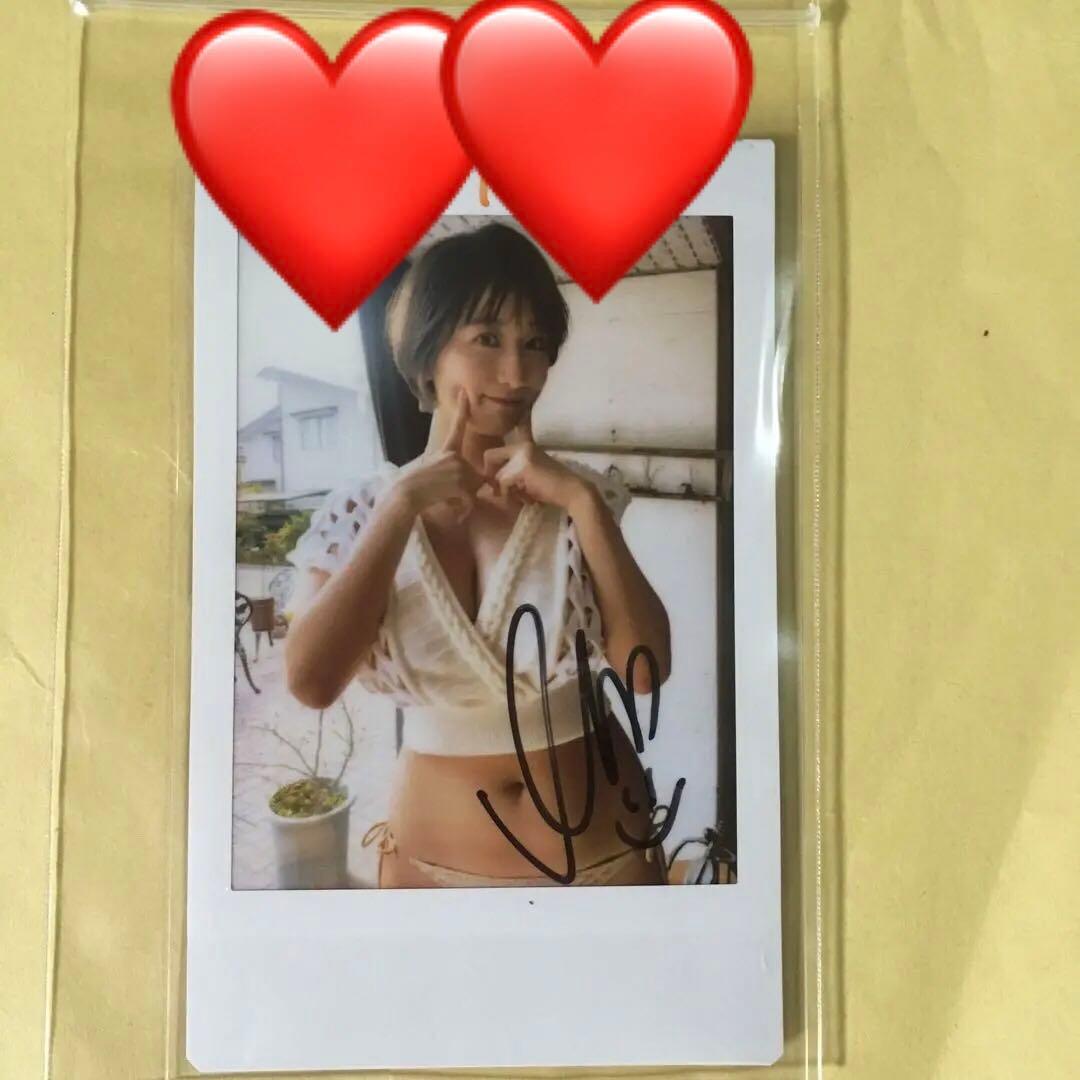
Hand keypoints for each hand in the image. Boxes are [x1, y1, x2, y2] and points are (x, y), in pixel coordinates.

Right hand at [387, 391, 482, 520]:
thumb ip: (442, 466)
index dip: (463, 409)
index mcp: (444, 450)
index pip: (457, 427)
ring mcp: (459, 468)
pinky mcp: (461, 483)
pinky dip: (464, 509)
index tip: (467, 393)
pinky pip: (471, 500)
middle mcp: (454, 456)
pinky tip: (453, 512)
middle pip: (474, 474)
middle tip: (449, 496)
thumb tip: (452, 472)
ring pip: (474, 488)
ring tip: (445, 502)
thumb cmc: (407, 485)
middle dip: (468, 488)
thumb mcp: (425, 468)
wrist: (403, 495)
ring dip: (464, 499)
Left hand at [480, 412, 585, 509]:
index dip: (490, 467)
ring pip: (497, 474)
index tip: (496, 483)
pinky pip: (505, 483)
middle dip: (493, 478)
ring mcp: (522, 455)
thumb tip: (491, 486)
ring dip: (505, 490)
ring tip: (523, 497)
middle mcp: (522, 446)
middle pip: (489, 457)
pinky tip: (527, 499)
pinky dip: (512, 495)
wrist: (572, 491)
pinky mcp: (524, 468)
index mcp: (524, 445)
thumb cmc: (552, 488)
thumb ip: (511, 475)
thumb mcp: (528, 476)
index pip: (494, 451)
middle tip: (503, 493)